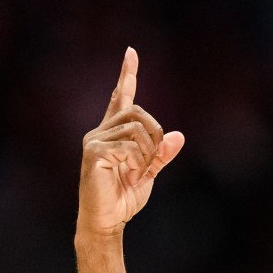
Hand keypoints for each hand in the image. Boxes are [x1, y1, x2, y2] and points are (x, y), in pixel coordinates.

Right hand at [77, 47, 184, 237]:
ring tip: (139, 173)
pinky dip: (138, 161)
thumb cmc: (124, 197)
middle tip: (153, 161)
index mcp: (114, 132)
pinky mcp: (93, 152)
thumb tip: (178, 135)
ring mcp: (94, 140)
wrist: (107, 221)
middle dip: (156, 135)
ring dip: (148, 153)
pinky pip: (128, 146)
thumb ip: (162, 153)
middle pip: (138, 112)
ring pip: (136, 129)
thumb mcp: (149, 172)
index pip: (120, 97)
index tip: (131, 52)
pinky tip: (130, 175)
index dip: (127, 74)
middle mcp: (101, 131)